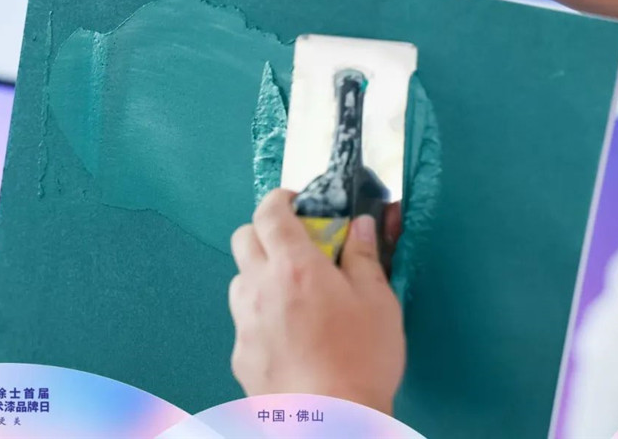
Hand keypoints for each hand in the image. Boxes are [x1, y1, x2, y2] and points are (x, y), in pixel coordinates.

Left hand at [228, 189, 405, 414]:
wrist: (331, 422)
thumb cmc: (361, 359)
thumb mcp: (378, 302)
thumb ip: (364, 257)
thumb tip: (360, 226)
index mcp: (295, 267)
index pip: (269, 213)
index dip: (280, 200)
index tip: (296, 203)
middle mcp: (260, 288)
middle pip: (243, 238)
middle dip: (265, 232)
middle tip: (294, 247)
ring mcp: (245, 323)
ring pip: (239, 279)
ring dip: (259, 274)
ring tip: (290, 294)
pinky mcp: (240, 354)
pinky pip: (243, 320)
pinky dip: (260, 315)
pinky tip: (287, 336)